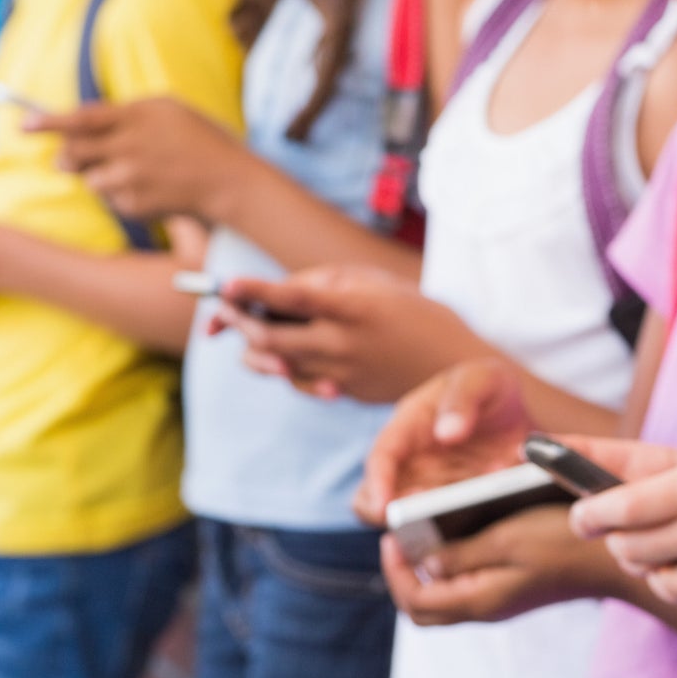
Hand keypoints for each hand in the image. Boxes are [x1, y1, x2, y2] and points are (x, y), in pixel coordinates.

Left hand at [34, 98, 251, 221]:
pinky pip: (113, 200)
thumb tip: (83, 122)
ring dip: (100, 178)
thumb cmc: (201, 141)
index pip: (80, 118)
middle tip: (66, 160)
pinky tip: (150, 191)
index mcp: (136, 116)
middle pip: (75, 152)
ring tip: (130, 175)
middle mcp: (129, 146)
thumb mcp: (167, 110)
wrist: (230, 182)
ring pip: (91, 180)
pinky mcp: (137, 204)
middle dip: (66, 157)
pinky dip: (123, 196)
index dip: (48, 122)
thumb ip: (125, 112)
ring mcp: (132, 178)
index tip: (24, 125)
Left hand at [213, 266, 495, 403]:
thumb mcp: (376, 282)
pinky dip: (281, 367)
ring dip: (252, 347)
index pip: (294, 299)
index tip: (225, 284)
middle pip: (271, 339)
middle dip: (237, 321)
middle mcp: (345, 345)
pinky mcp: (344, 394)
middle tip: (221, 308)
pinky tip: (280, 354)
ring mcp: (343, 375)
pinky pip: (299, 382)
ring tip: (244, 329)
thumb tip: (279, 292)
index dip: (255, 291)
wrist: (455, 367)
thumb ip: (327, 283)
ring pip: (277, 366)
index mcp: (356, 308)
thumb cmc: (416, 312)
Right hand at [353, 357, 537, 525]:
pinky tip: (490, 512)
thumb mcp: (481, 379)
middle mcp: (411, 464)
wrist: (520, 413)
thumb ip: (464, 398)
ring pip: (411, 521)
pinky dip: (463, 528)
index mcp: (407, 427)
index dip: (378, 483)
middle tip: (423, 520)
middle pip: (381, 501)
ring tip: (460, 517)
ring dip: (429, 527)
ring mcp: (432, 489)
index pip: (381, 457)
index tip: (384, 506)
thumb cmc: (490, 388)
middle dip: (394, 517)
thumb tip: (446, 432)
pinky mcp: (455, 508)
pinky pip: (449, 528)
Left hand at [380, 504, 627, 625]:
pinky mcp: (511, 592)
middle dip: (404, 578)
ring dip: (428, 572)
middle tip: (400, 543)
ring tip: (424, 536)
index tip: (390, 538)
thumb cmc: (563, 544)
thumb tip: (425, 563)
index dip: (395, 572)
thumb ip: (463, 555)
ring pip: (445, 599)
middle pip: (425, 609)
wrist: (612, 561)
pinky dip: (453, 568)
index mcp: (479, 600)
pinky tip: (459, 536)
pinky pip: (468, 587)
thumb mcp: (508, 539)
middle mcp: (485, 609)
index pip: (416, 601)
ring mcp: (499, 603)